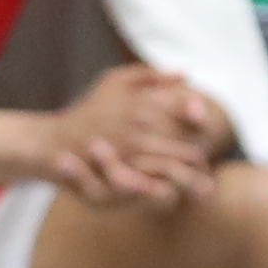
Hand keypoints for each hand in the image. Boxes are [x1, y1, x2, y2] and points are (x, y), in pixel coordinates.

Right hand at [36, 65, 221, 208]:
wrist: (58, 141)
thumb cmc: (91, 109)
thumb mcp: (115, 81)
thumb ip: (151, 75)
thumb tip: (185, 74)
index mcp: (144, 102)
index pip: (188, 110)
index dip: (203, 121)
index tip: (205, 128)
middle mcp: (141, 126)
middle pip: (188, 146)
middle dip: (203, 159)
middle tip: (209, 167)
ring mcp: (133, 152)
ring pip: (176, 169)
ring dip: (193, 180)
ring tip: (205, 187)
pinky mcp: (124, 173)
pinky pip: (156, 185)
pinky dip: (172, 190)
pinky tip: (180, 194)